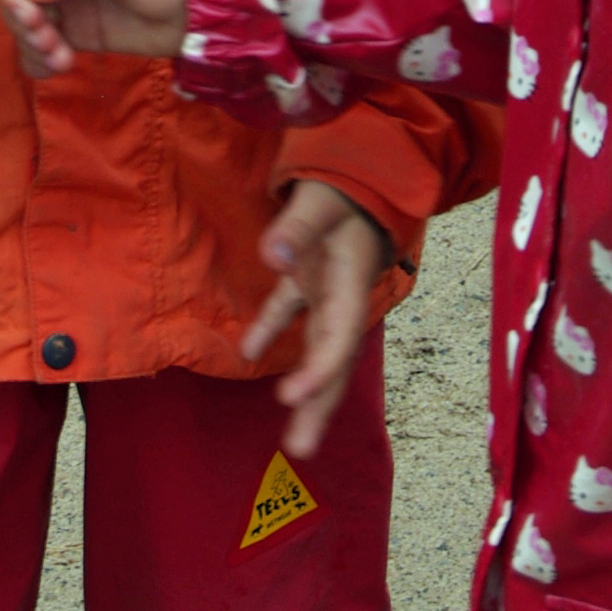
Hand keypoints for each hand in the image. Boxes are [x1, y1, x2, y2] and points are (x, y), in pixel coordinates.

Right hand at [0, 0, 189, 73]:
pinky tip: (56, 68)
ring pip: (26, 24)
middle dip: (25, 23)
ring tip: (60, 60)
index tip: (32, 18)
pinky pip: (41, 46)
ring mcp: (67, 0)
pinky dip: (39, 59)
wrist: (201, 5)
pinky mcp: (77, 30)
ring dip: (32, 45)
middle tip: (49, 43)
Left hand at [243, 181, 391, 456]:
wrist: (364, 161)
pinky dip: (272, 330)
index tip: (292, 397)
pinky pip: (292, 310)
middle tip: (302, 450)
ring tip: (292, 433)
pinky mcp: (310, 275)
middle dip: (320, 404)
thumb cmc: (346, 180)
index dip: (319, 371)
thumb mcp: (323, 198)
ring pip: (318, 346)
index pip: (339, 337)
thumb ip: (299, 226)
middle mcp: (344, 295)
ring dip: (306, 386)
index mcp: (352, 282)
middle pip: (335, 359)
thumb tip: (273, 255)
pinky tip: (247, 354)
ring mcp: (328, 287)